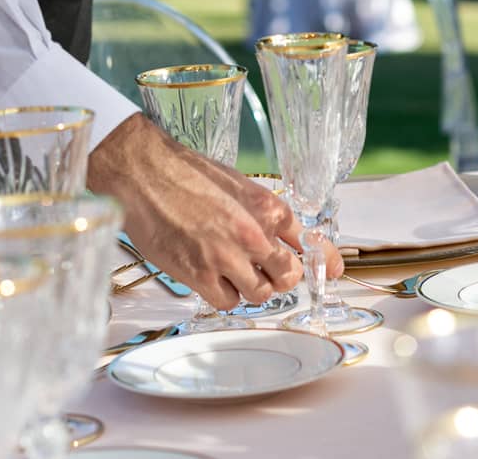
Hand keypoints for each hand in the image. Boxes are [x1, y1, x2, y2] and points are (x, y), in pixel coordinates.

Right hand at [87, 114, 341, 309]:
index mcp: (268, 208)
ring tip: (235, 271)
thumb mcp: (239, 186)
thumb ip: (266, 213)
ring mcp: (227, 258)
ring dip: (252, 288)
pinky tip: (215, 279)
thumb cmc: (188, 174)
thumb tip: (288, 237)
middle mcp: (254, 235)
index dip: (325, 260)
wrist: (145, 174)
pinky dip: (226, 296)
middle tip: (268, 272)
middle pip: (288, 276)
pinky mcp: (200, 275)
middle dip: (282, 277)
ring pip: (260, 294)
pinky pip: (228, 302)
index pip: (310, 242)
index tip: (332, 271)